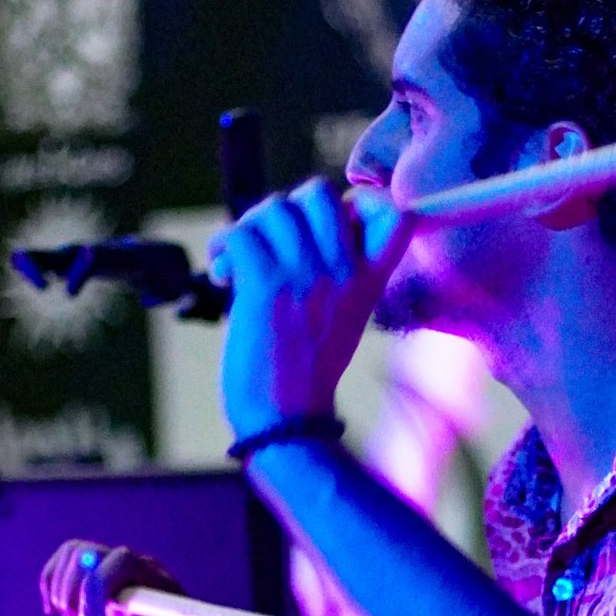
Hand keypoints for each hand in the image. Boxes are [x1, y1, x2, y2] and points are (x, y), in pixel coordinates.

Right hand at [39, 540, 220, 615]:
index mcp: (158, 585)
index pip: (122, 561)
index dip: (96, 584)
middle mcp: (137, 569)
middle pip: (90, 552)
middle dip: (71, 588)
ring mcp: (118, 570)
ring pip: (74, 553)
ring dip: (59, 586)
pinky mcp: (101, 577)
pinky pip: (68, 562)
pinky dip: (52, 583)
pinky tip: (54, 611)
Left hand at [209, 179, 408, 442]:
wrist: (286, 424)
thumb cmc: (306, 375)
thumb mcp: (345, 318)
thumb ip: (337, 270)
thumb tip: (296, 221)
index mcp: (369, 280)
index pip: (393, 212)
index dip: (357, 202)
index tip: (330, 225)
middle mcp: (343, 271)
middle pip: (315, 192)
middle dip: (284, 210)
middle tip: (269, 245)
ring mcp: (305, 276)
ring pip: (272, 209)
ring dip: (248, 230)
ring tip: (237, 264)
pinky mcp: (266, 286)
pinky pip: (240, 234)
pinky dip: (223, 247)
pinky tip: (223, 274)